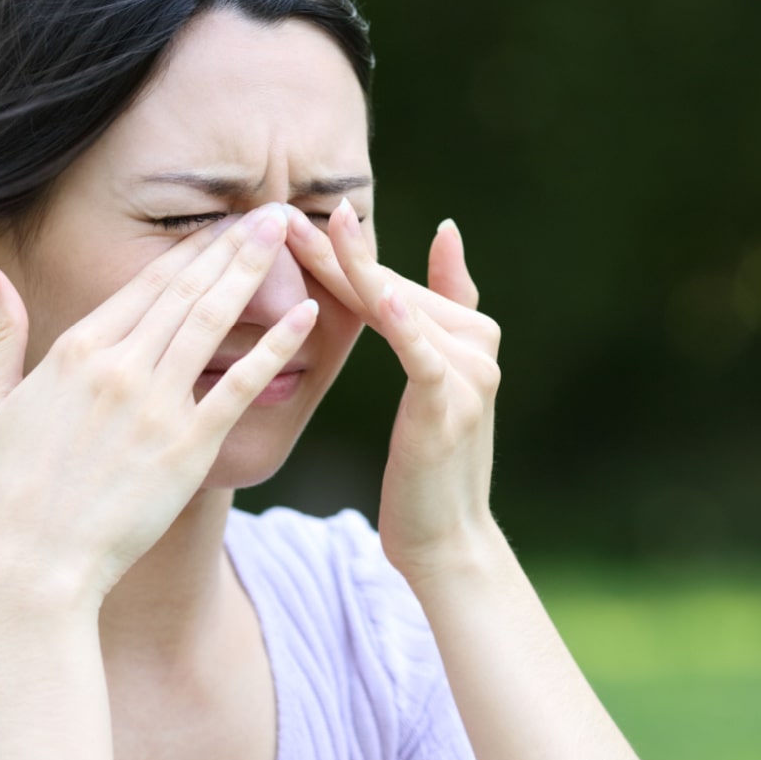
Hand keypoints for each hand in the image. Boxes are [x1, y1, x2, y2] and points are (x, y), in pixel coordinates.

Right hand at [0, 203, 316, 603]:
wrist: (34, 568)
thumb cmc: (8, 494)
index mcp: (74, 351)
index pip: (145, 283)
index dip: (189, 249)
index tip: (221, 222)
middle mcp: (119, 367)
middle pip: (185, 290)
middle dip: (231, 243)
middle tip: (272, 209)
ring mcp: (156, 405)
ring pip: (212, 321)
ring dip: (253, 272)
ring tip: (287, 233)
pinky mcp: (187, 448)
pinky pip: (239, 385)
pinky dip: (274, 346)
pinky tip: (307, 315)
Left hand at [284, 201, 501, 582]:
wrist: (446, 541)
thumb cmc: (429, 466)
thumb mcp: (433, 383)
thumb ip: (440, 307)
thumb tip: (447, 229)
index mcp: (469, 332)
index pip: (392, 282)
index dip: (344, 253)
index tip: (296, 218)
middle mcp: (477, 344)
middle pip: (390, 290)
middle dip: (335, 255)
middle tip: (283, 218)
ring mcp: (470, 373)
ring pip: (398, 312)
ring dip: (352, 272)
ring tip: (313, 233)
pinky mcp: (451, 404)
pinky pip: (420, 355)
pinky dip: (403, 324)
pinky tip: (380, 296)